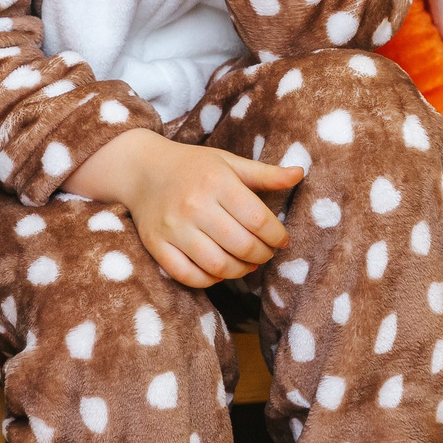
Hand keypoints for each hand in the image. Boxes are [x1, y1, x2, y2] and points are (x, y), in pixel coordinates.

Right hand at [66, 128, 302, 288]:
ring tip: (246, 264)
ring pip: (217, 265)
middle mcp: (195, 205)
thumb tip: (300, 173)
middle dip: (262, 255)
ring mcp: (174, 228)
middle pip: (241, 245)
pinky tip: (219, 270)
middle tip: (266, 254)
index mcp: (217, 182)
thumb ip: (265, 173)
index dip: (277, 236)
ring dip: (240, 271)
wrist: (142, 170)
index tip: (282, 240)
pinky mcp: (156, 245)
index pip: (258, 219)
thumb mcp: (229, 162)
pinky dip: (209, 280)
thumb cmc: (193, 167)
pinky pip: (188, 275)